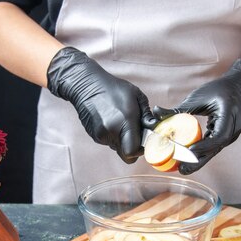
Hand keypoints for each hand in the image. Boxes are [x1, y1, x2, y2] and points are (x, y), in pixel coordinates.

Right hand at [47, 47, 156, 162]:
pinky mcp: (94, 136)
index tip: (143, 140)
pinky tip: (111, 121)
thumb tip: (153, 128)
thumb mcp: (136, 96)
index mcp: (124, 121)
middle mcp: (111, 131)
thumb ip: (147, 115)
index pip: (133, 152)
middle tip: (135, 133)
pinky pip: (109, 142)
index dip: (140, 150)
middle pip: (126, 154)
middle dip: (133, 147)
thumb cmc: (113, 88)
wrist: (86, 85)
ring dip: (122, 140)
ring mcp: (101, 135)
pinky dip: (113, 136)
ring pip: (118, 148)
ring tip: (121, 122)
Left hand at [153, 58, 240, 174]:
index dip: (205, 145)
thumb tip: (156, 112)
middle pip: (217, 147)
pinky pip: (215, 147)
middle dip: (200, 160)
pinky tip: (189, 161)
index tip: (190, 151)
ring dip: (200, 160)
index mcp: (230, 113)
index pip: (220, 135)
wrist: (238, 88)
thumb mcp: (198, 97)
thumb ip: (179, 108)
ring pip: (216, 149)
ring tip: (183, 169)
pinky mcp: (228, 136)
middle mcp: (235, 126)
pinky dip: (202, 153)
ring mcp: (233, 133)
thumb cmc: (218, 90)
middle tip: (182, 169)